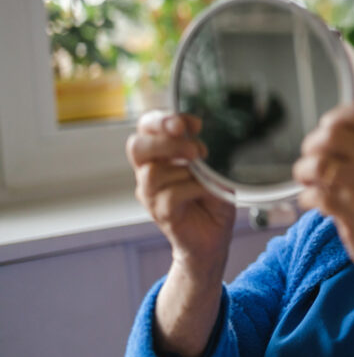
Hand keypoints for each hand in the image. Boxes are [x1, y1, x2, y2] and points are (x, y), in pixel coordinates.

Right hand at [126, 111, 234, 277]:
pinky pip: (170, 195)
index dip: (165, 119)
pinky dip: (193, 189)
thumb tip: (200, 140)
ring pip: (153, 172)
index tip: (194, 124)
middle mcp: (149, 171)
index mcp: (160, 154)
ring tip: (204, 176)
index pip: (147, 126)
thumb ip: (203, 152)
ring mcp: (151, 194)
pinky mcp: (161, 213)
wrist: (213, 237)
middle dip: (167, 142)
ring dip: (184, 170)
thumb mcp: (213, 167)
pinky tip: (206, 192)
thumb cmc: (212, 198)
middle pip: (137, 146)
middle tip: (195, 150)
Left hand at [293, 105, 353, 274]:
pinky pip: (315, 196)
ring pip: (318, 165)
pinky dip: (308, 199)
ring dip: (304, 173)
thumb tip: (319, 135)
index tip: (326, 140)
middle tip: (312, 165)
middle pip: (330, 135)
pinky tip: (317, 205)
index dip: (331, 122)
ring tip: (309, 184)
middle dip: (310, 148)